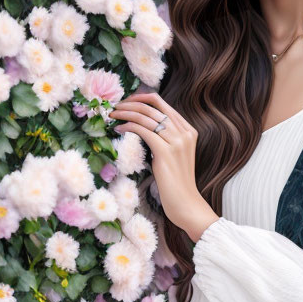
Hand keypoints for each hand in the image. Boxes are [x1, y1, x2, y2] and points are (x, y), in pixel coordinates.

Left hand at [109, 91, 218, 238]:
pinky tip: (119, 128)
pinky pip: (143, 131)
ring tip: (113, 115)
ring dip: (126, 113)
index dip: (142, 98)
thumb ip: (166, 139)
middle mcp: (185, 132)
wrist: (186, 203)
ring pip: (146, 117)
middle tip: (115, 107)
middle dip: (130, 104)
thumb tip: (144, 127)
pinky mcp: (166, 152)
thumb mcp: (174, 155)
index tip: (127, 102)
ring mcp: (177, 142)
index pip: (162, 104)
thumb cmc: (176, 183)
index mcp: (188, 130)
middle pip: (153, 107)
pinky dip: (128, 126)